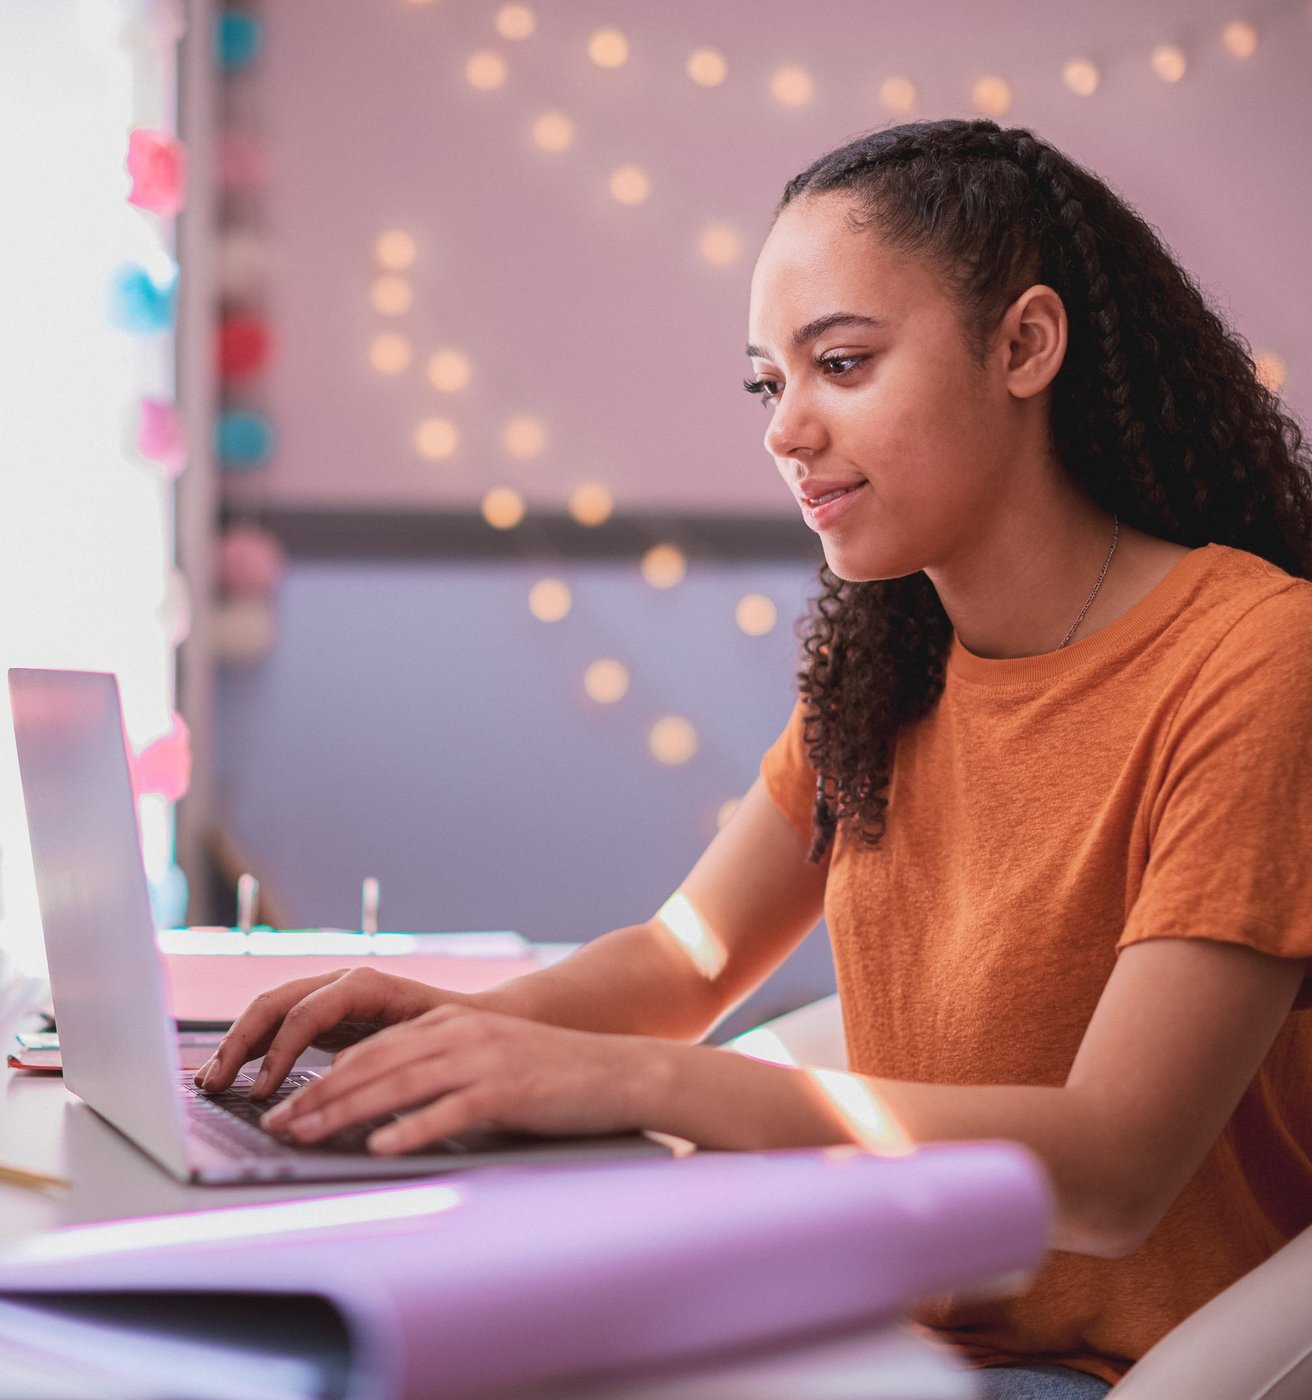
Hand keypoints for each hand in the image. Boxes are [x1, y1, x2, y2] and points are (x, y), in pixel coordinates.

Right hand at [194, 966, 461, 1097]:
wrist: (473, 1018)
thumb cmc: (454, 1030)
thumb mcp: (423, 1040)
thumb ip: (382, 1052)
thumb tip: (338, 1075)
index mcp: (364, 984)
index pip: (305, 1012)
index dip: (279, 1052)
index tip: (263, 1091)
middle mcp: (340, 983)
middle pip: (275, 1003)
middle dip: (240, 1043)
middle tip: (215, 1085)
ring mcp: (328, 997)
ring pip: (269, 1012)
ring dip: (237, 1045)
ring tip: (211, 1082)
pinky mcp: (325, 1016)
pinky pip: (278, 1026)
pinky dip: (253, 1048)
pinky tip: (233, 1075)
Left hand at [258, 1005, 649, 1152]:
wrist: (616, 1071)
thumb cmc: (550, 1076)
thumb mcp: (487, 1058)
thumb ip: (440, 1071)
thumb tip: (384, 1107)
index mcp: (450, 1024)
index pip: (372, 1050)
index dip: (323, 1077)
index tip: (287, 1104)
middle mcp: (459, 1035)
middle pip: (373, 1064)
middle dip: (318, 1096)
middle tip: (278, 1123)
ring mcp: (482, 1059)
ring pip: (398, 1084)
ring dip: (345, 1112)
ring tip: (306, 1134)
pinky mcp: (506, 1089)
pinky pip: (449, 1110)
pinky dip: (410, 1129)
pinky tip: (381, 1147)